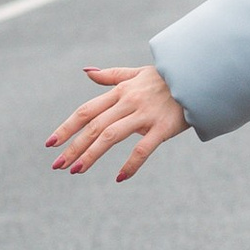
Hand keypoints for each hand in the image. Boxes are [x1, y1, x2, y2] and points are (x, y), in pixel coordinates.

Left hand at [47, 61, 189, 181]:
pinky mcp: (163, 127)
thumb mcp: (137, 73)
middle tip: (57, 165)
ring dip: (91, 154)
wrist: (199, 76)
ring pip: (111, 136)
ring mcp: (145, 115)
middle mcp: (128, 102)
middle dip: (73, 146)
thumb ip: (111, 76)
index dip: (67, 127)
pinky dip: (131, 164)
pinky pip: (143, 148)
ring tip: (76, 170)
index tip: (50, 144)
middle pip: (94, 126)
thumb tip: (87, 72)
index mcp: (120, 92)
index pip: (86, 111)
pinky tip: (120, 177)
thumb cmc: (166, 78)